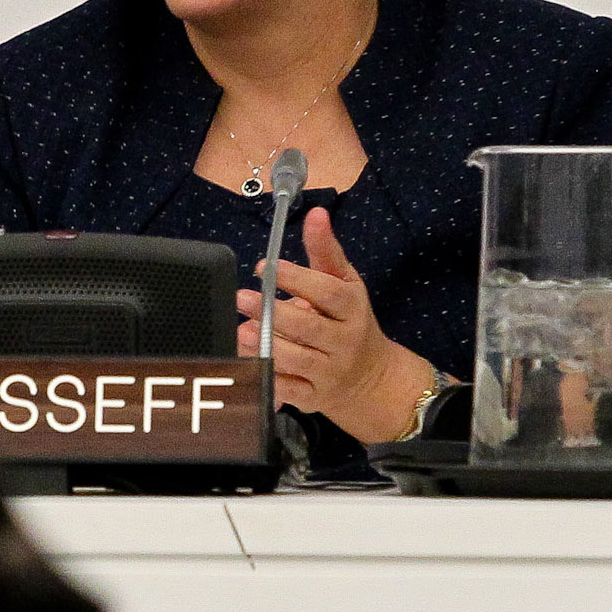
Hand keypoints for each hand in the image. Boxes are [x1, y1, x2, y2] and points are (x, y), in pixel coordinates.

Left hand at [235, 207, 436, 440]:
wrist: (372, 378)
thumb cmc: (350, 321)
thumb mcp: (345, 284)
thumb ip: (325, 251)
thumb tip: (316, 213)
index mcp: (352, 309)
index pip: (327, 292)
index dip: (297, 279)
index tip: (266, 267)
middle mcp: (344, 342)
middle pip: (308, 327)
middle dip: (272, 313)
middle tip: (242, 298)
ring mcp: (329, 372)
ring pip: (296, 360)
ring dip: (265, 345)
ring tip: (239, 331)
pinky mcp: (313, 397)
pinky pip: (288, 390)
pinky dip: (267, 378)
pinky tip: (246, 362)